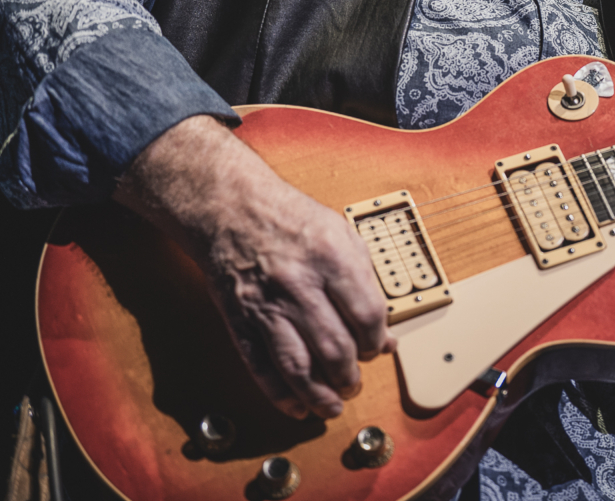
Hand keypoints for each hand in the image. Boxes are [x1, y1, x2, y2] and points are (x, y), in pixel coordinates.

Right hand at [114, 115, 393, 418]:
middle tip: (354, 384)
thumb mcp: (341, 235)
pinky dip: (279, 395)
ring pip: (297, 367)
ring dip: (319, 395)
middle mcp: (299, 284)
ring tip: (332, 405)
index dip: (376, 342)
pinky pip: (260, 368)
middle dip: (350, 377)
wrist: (230, 209)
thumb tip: (384, 336)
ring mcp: (267, 305)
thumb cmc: (290, 220)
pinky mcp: (240, 320)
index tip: (376, 349)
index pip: (367, 316)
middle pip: (335, 348)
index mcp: (332, 258)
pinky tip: (296, 406)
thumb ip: (366, 285)